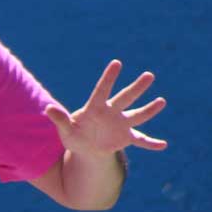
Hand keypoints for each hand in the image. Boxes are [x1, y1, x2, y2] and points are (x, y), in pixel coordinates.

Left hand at [46, 60, 167, 155]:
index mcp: (95, 108)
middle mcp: (112, 112)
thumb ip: (60, 120)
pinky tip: (163, 145)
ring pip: (137, 115)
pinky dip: (151, 143)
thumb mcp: (65, 130)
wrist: (86, 149)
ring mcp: (121, 124)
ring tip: (161, 101)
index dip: (109, 78)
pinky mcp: (126, 137)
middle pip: (125, 98)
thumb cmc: (74, 135)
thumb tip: (47, 109)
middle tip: (149, 75)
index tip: (117, 63)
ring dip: (149, 110)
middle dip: (137, 88)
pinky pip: (141, 140)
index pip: (102, 90)